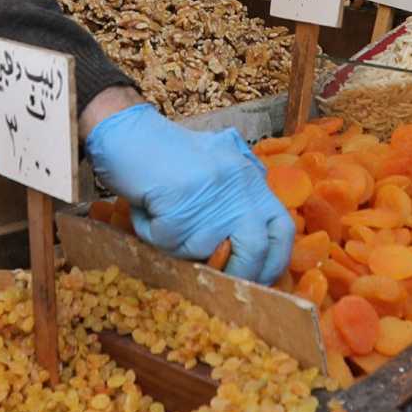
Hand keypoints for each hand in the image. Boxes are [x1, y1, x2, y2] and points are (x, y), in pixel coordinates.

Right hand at [84, 104, 294, 283]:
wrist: (129, 131)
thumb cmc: (170, 153)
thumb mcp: (219, 167)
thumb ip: (239, 198)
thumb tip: (253, 250)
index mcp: (251, 179)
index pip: (282, 229)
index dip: (274, 261)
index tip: (259, 278)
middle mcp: (237, 186)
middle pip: (254, 249)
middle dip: (237, 273)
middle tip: (217, 280)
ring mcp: (210, 194)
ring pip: (202, 250)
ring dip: (178, 247)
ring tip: (163, 221)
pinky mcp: (178, 202)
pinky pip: (168, 242)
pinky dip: (152, 234)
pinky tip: (148, 210)